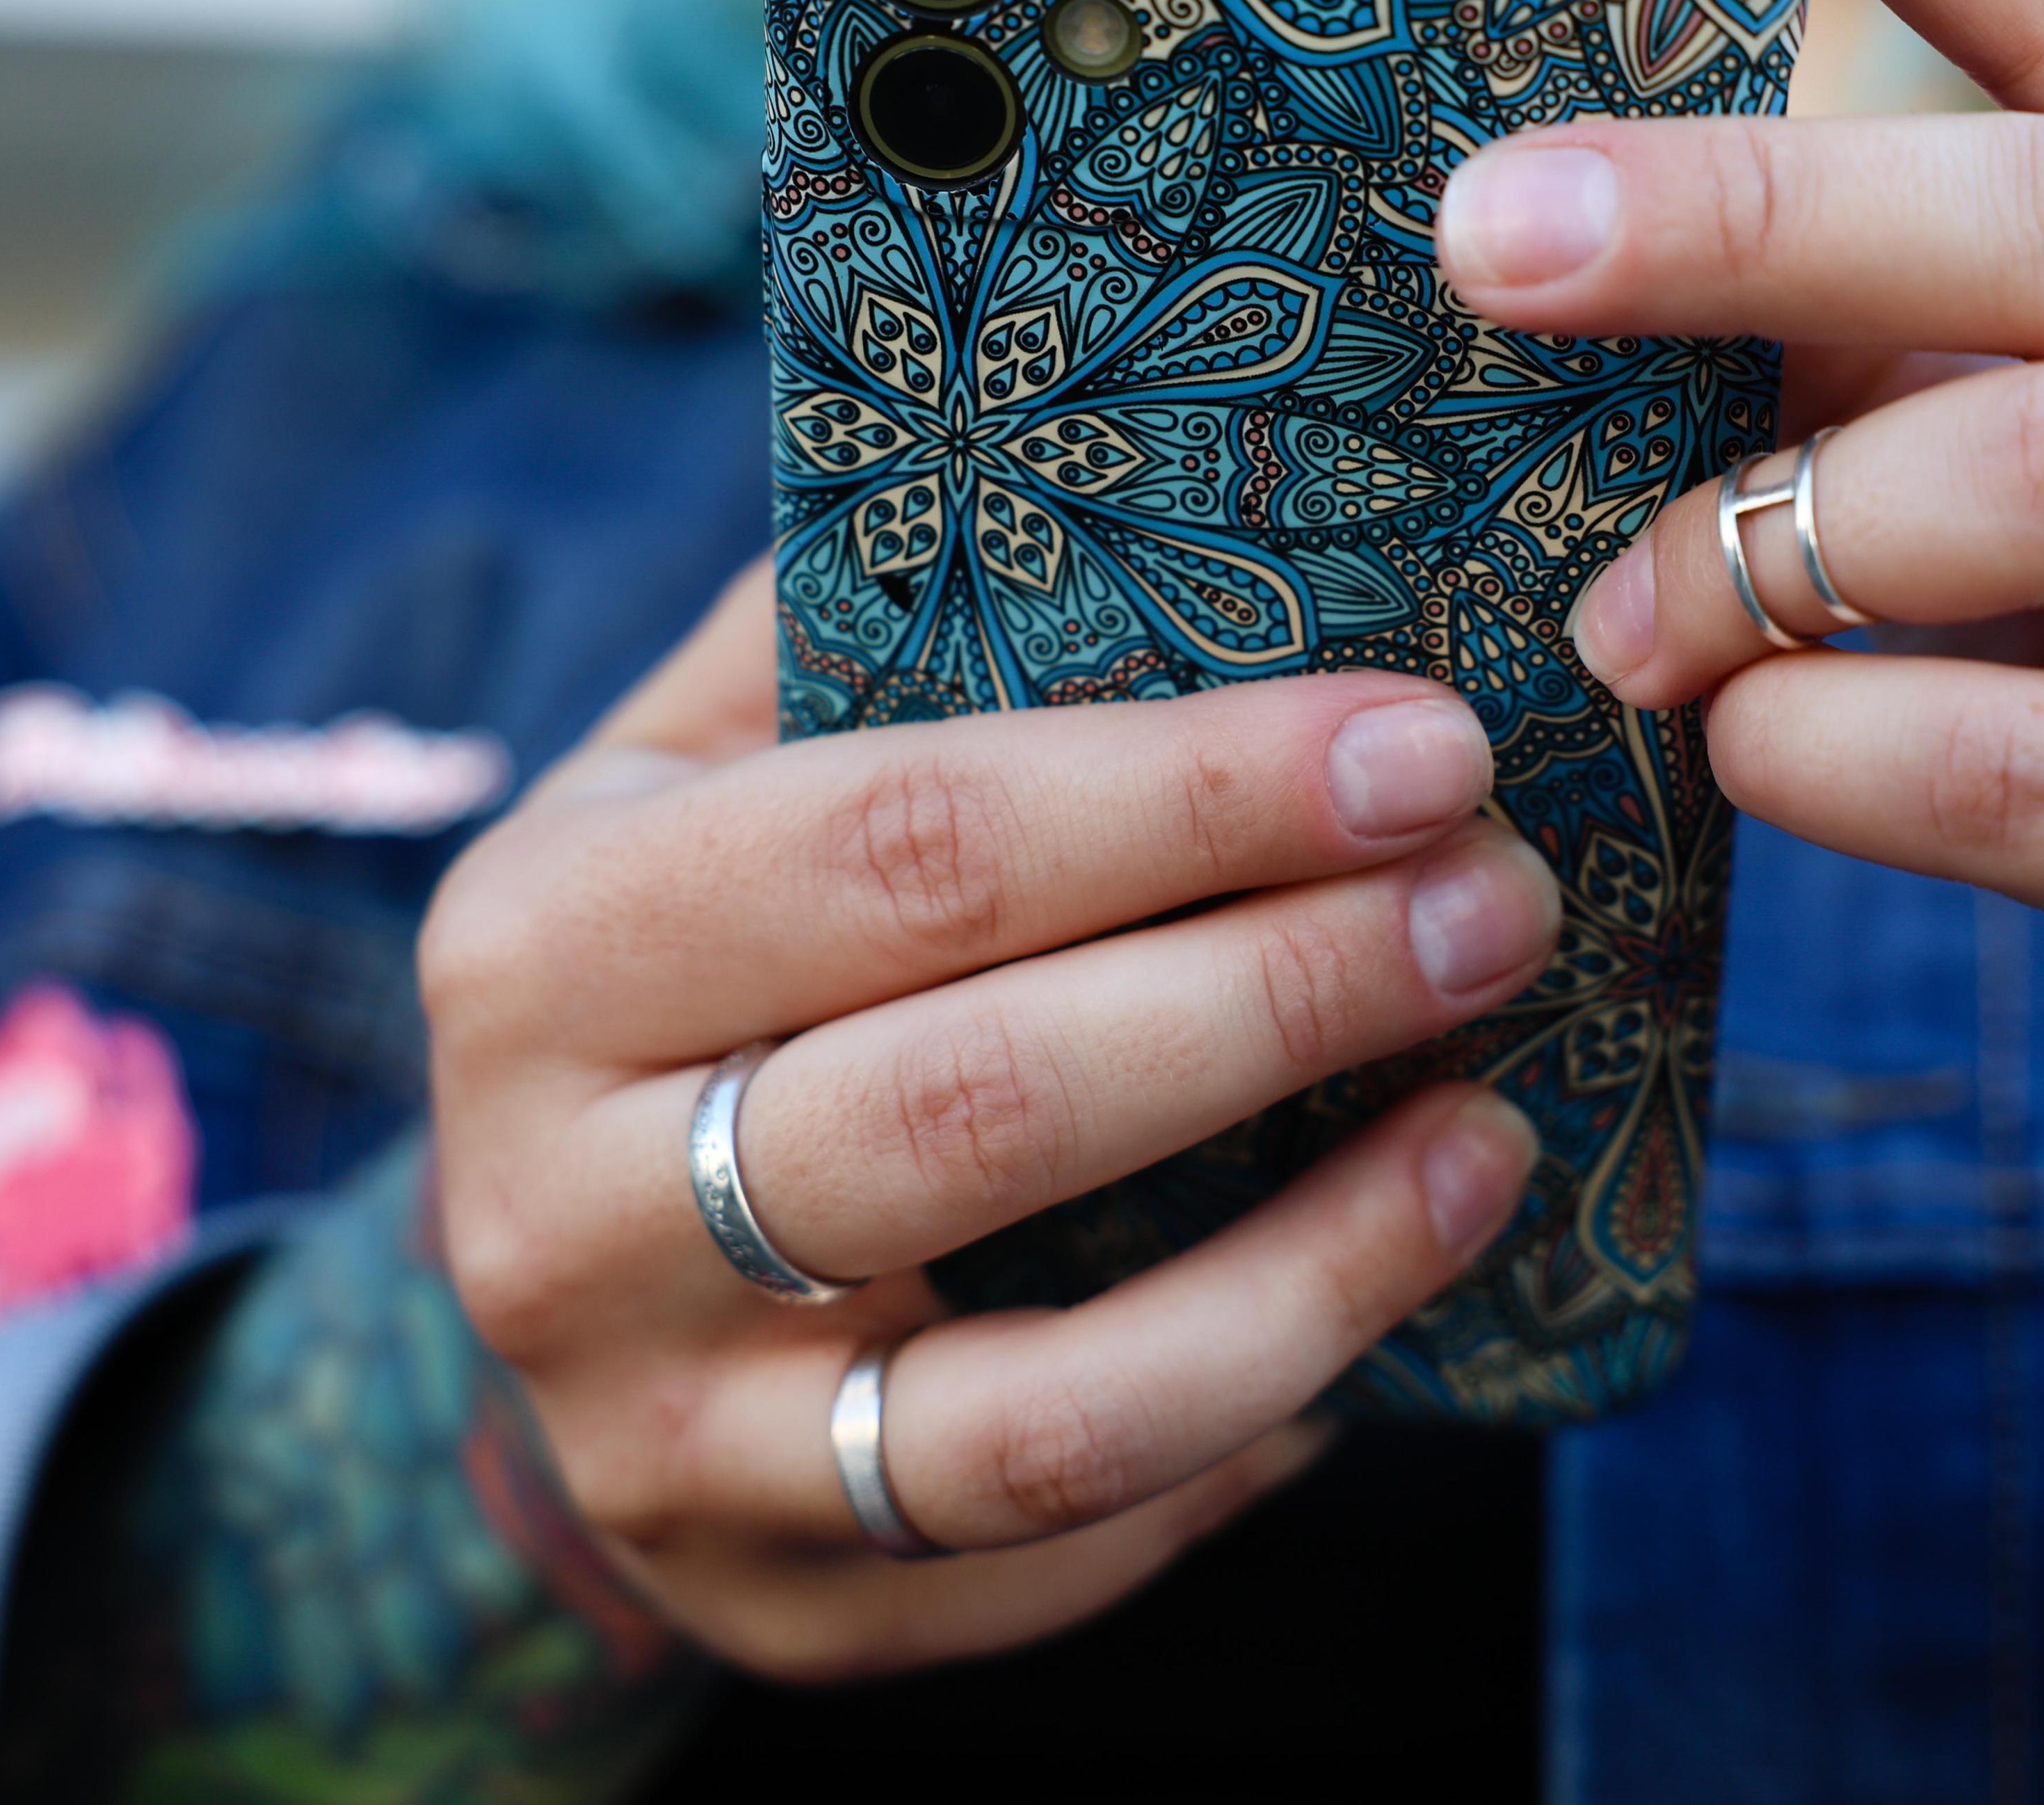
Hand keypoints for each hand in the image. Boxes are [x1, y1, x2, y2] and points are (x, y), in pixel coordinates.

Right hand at [421, 569, 1553, 1679]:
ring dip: (1319, 1265)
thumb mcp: (705, 769)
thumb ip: (872, 623)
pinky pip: (1063, 1541)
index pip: (904, 849)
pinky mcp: (786, 1605)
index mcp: (552, 937)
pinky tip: (1394, 1302)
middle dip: (1278, 995)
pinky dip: (1256, 1424)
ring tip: (1493, 1130)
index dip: (1185, 797)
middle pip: (974, 1109)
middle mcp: (556, 1205)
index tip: (1418, 742)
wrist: (544, 1273)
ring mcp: (664, 1441)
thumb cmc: (697, 957)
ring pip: (1039, 1400)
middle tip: (1499, 905)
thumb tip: (1154, 438)